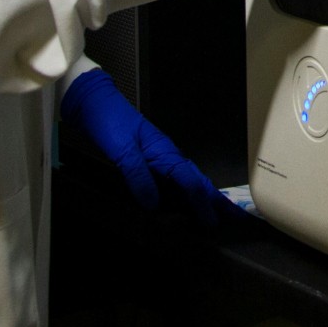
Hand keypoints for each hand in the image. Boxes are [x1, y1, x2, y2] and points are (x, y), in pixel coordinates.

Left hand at [60, 69, 233, 225]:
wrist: (94, 104)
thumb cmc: (108, 120)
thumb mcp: (122, 150)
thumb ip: (138, 176)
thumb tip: (152, 203)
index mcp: (164, 152)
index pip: (190, 183)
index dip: (202, 204)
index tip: (212, 222)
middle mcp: (166, 155)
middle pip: (197, 181)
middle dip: (216, 200)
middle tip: (233, 215)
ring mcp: (159, 157)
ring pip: (188, 180)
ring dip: (203, 196)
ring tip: (215, 211)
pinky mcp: (148, 159)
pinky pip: (174, 179)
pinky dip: (185, 190)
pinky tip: (183, 199)